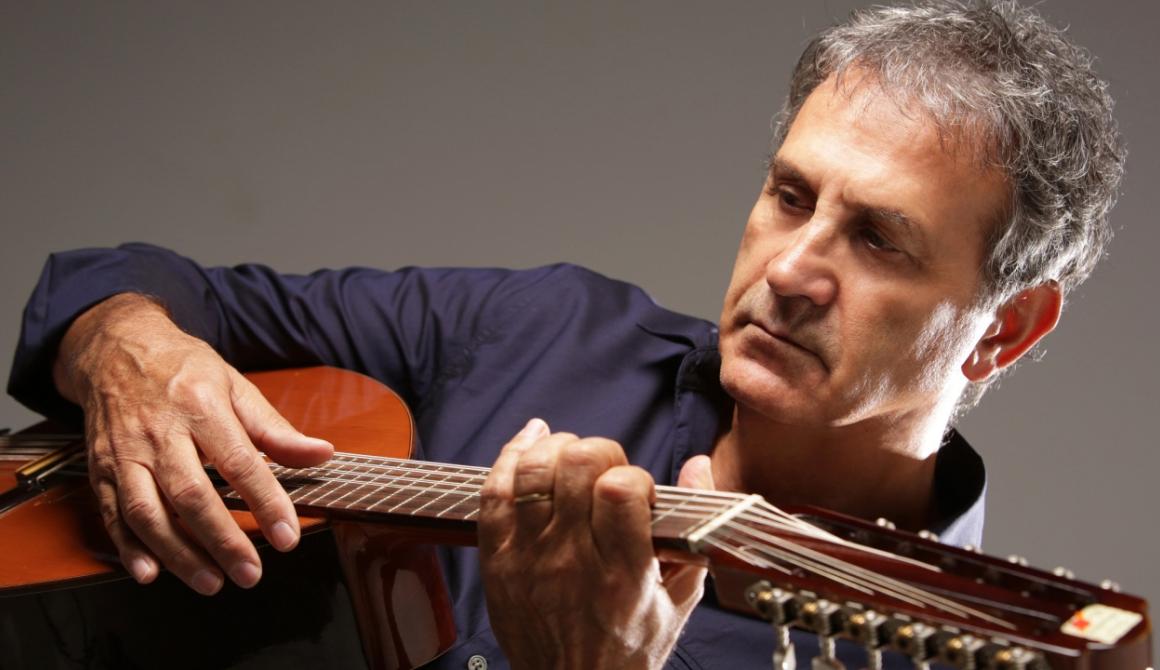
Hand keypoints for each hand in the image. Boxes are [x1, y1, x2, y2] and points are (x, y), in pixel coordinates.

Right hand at [53, 293, 333, 594]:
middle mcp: (160, 431)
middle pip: (191, 494)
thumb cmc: (185, 370)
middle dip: (222, 540)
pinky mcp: (100, 468)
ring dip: (178, 553)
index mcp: (201, 406)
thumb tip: (322, 455)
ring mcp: (125, 452)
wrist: (117, 348)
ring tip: (211, 582)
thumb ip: (276, 428)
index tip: (286, 536)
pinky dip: (128, 548)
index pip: (239, 462)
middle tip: (250, 574)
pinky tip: (149, 573)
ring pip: (147, 511)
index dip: (265, 502)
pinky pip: (111, 514)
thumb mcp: (236, 386)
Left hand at [478, 419, 713, 669]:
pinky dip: (511, 456)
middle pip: (576, 466)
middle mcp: (573, 561)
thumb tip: (698, 465)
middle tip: (605, 471)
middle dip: (597, 451)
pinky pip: (493, 492)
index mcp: (623, 574)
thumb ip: (694, 531)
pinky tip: (532, 441)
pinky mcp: (497, 559)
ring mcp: (529, 557)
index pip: (620, 490)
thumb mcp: (680, 598)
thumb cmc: (629, 649)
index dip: (632, 475)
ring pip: (533, 471)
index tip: (636, 491)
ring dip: (556, 448)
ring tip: (571, 456)